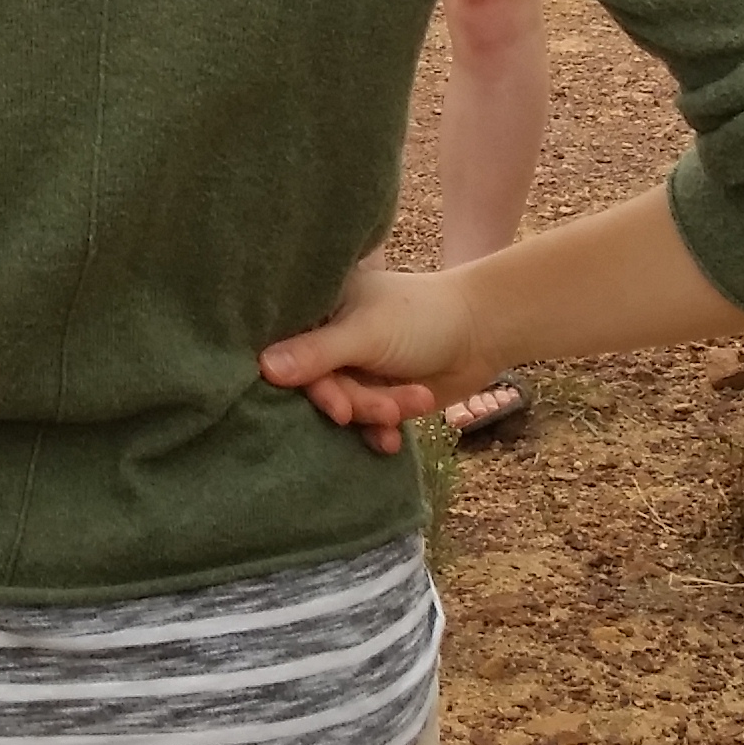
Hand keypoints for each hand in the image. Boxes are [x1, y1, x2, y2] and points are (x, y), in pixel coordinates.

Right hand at [260, 257, 469, 443]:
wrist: (482, 334)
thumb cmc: (421, 318)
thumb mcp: (366, 334)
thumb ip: (316, 354)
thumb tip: (261, 369)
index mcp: (319, 304)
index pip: (286, 344)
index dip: (300, 377)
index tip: (331, 401)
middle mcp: (328, 335)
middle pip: (317, 383)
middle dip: (352, 401)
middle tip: (382, 411)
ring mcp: (351, 366)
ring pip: (342, 404)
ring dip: (374, 413)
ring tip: (408, 406)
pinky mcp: (373, 392)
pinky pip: (362, 421)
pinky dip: (378, 431)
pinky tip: (393, 440)